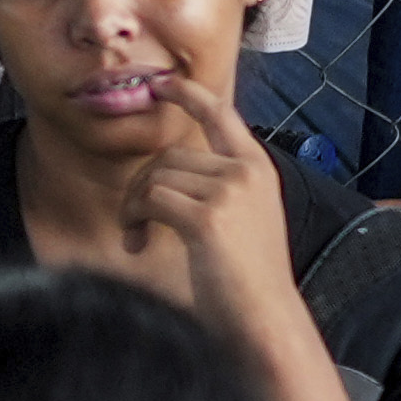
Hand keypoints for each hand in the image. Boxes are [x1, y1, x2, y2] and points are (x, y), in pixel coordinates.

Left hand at [105, 58, 304, 317]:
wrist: (265, 317)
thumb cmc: (250, 277)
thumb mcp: (246, 217)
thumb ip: (220, 186)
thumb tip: (170, 171)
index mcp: (258, 167)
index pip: (221, 114)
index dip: (189, 94)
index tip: (161, 83)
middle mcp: (245, 172)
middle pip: (168, 156)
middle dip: (141, 188)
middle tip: (135, 223)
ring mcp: (229, 191)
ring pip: (155, 177)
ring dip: (134, 207)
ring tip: (136, 236)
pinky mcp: (208, 217)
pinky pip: (151, 200)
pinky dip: (135, 220)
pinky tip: (138, 243)